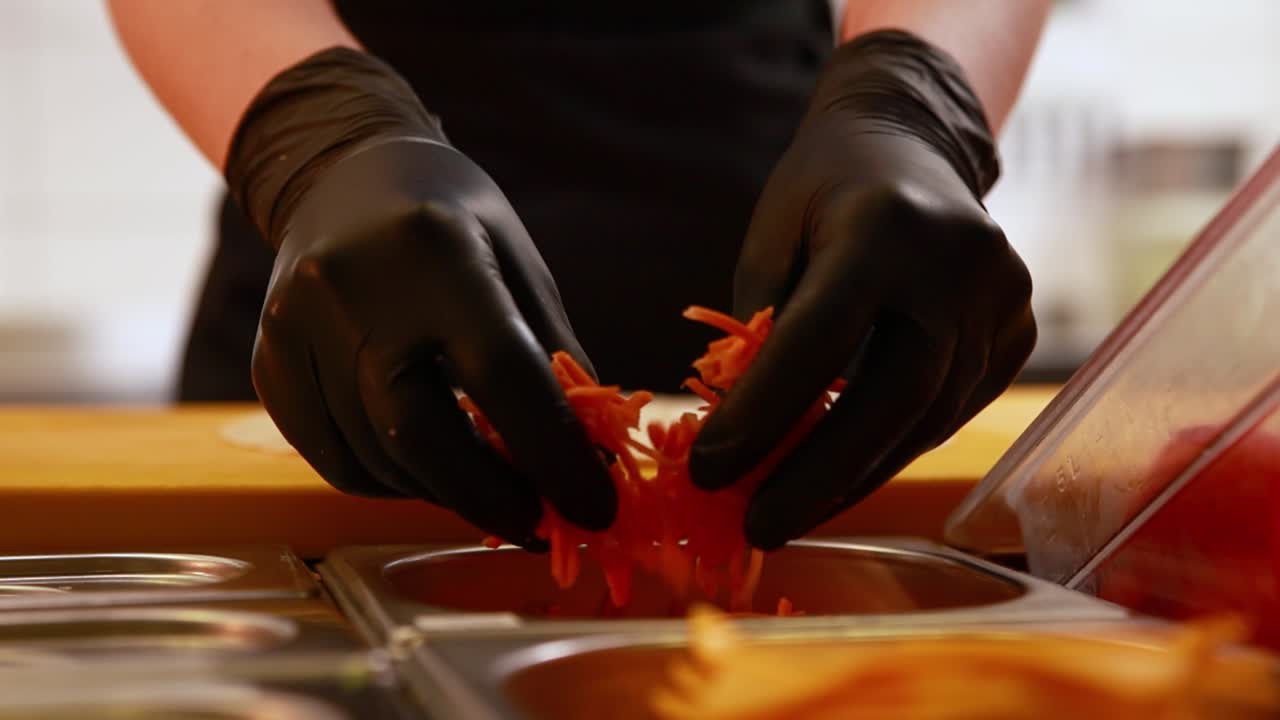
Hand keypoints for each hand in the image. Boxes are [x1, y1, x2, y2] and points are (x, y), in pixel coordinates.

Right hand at [227, 49, 614, 547]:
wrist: (341, 170)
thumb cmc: (453, 220)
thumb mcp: (518, 264)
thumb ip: (553, 359)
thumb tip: (590, 461)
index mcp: (437, 251)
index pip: (501, 372)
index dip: (553, 452)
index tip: (594, 506)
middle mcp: (351, 288)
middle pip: (418, 432)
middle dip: (488, 496)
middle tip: (535, 521)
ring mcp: (295, 326)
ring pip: (374, 458)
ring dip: (443, 491)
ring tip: (488, 488)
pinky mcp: (268, 360)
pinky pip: (333, 458)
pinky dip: (390, 481)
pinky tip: (427, 469)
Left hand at [690, 31, 1035, 549]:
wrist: (914, 141)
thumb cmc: (824, 187)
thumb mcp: (773, 233)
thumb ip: (763, 326)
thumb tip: (746, 433)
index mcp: (886, 225)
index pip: (821, 338)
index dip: (763, 412)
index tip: (709, 470)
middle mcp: (960, 265)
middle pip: (891, 398)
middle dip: (817, 476)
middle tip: (757, 527)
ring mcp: (1003, 301)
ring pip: (924, 419)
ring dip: (851, 478)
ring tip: (786, 513)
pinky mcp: (1018, 334)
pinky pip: (946, 413)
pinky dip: (887, 451)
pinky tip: (837, 480)